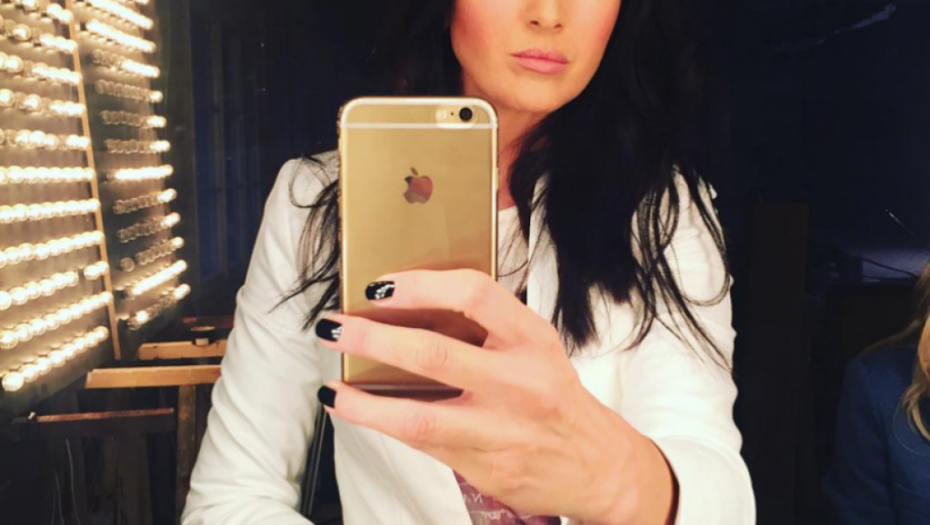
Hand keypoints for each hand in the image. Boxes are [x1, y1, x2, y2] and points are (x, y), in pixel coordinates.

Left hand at [315, 269, 674, 523]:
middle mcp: (520, 383)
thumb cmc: (556, 397)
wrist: (597, 466)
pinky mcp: (486, 467)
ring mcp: (501, 430)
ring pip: (419, 416)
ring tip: (332, 387)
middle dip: (375, 339)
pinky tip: (358, 412)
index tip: (381, 286)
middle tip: (337, 328)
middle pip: (436, 355)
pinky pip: (423, 443)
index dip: (422, 285)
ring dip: (365, 402)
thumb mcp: (536, 348)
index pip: (475, 295)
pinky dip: (383, 425)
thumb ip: (488, 327)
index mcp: (532, 340)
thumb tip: (412, 304)